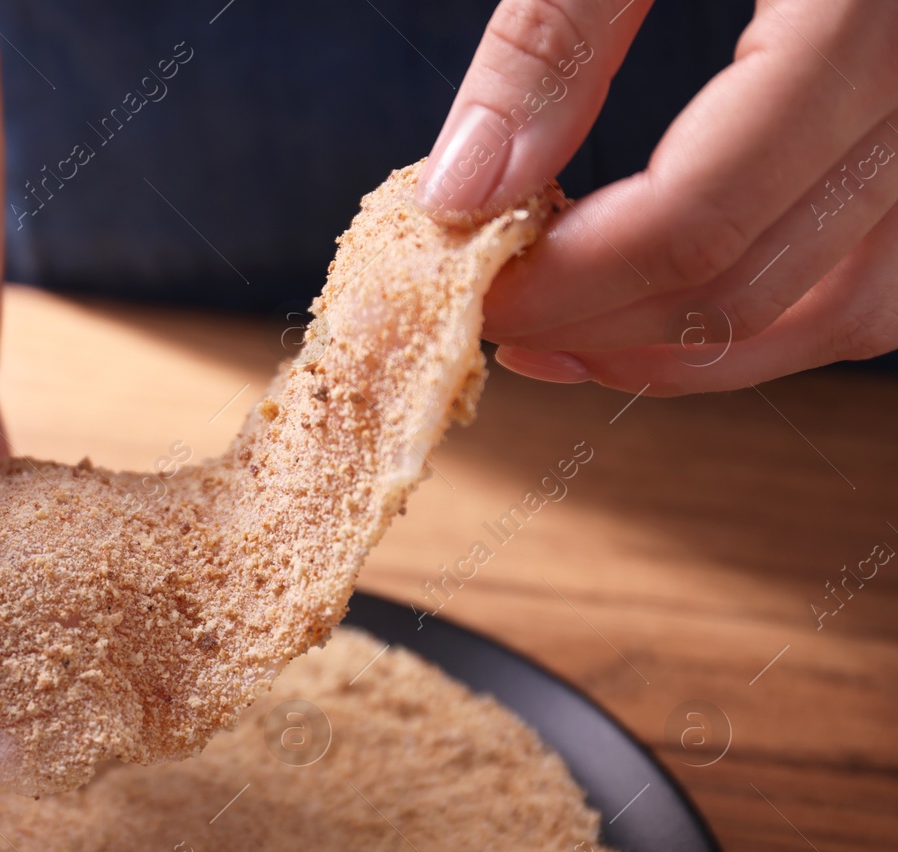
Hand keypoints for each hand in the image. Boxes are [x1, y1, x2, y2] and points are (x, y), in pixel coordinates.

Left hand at [416, 0, 897, 394]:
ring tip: (585, 339)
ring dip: (702, 349)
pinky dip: (789, 309)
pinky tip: (690, 298)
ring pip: (850, 310)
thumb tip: (463, 190)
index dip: (569, 285)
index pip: (698, 217)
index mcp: (861, 5)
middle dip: (610, 329)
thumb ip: (553, 34)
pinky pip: (893, 271)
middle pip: (761, 282)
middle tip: (510, 322)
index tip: (479, 293)